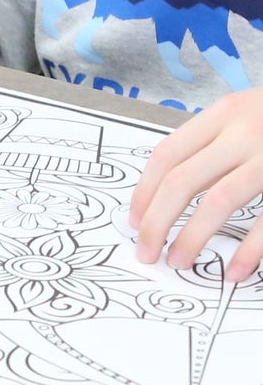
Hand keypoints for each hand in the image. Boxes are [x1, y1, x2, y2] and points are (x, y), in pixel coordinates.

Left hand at [130, 86, 262, 281]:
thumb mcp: (247, 113)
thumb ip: (214, 141)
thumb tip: (165, 191)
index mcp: (224, 113)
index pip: (167, 155)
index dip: (145, 191)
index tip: (135, 221)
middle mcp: (245, 131)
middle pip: (182, 180)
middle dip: (157, 222)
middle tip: (145, 251)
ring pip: (220, 201)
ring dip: (192, 237)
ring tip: (178, 262)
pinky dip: (250, 249)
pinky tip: (234, 271)